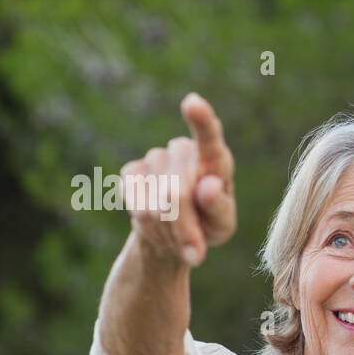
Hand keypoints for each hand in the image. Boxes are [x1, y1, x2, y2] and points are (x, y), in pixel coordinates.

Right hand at [120, 93, 236, 266]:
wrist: (173, 235)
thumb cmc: (207, 226)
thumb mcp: (221, 226)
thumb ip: (220, 210)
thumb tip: (208, 187)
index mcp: (214, 160)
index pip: (209, 137)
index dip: (201, 120)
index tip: (192, 103)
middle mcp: (183, 151)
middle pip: (177, 191)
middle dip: (184, 228)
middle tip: (195, 251)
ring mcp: (155, 158)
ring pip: (154, 203)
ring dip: (167, 230)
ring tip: (178, 236)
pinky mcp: (132, 171)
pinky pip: (135, 202)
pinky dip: (147, 224)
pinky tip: (157, 226)